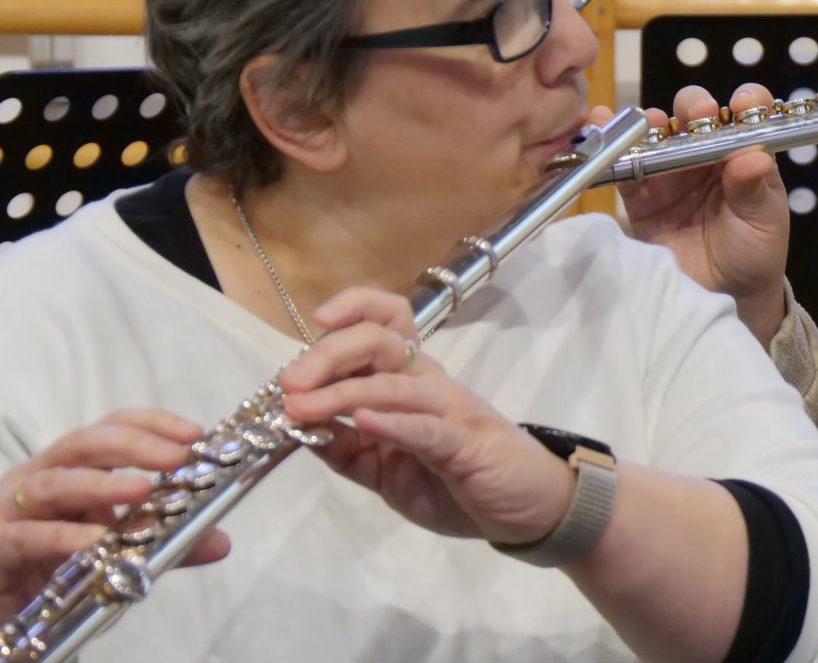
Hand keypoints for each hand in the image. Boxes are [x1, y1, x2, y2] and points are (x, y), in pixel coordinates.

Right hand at [0, 409, 228, 659]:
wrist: (4, 624)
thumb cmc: (60, 572)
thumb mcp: (119, 551)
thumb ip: (166, 544)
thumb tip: (221, 541)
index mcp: (67, 466)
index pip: (109, 427)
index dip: (151, 424)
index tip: (194, 434)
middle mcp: (34, 477)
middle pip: (83, 444)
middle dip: (133, 446)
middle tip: (176, 457)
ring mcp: (8, 511)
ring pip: (53, 484)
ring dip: (101, 485)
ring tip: (142, 490)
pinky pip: (27, 537)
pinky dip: (62, 537)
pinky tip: (94, 543)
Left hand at [278, 289, 575, 547]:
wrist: (528, 509)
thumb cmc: (458, 483)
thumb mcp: (386, 472)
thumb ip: (348, 451)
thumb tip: (298, 430)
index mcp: (411, 382)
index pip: (387, 323)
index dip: (354, 308)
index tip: (316, 319)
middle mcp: (430, 384)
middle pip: (381, 342)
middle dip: (328, 354)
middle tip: (289, 383)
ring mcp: (449, 411)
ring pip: (395, 384)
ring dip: (343, 392)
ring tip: (302, 408)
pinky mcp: (465, 445)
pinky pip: (426, 428)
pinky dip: (392, 423)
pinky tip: (362, 423)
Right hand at [594, 85, 790, 345]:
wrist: (723, 296)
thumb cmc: (753, 251)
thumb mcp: (763, 222)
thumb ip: (754, 190)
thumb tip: (755, 157)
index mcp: (743, 152)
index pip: (748, 115)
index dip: (747, 102)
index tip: (745, 105)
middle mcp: (706, 153)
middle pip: (696, 115)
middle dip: (695, 107)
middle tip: (697, 114)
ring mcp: (671, 170)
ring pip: (658, 134)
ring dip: (650, 122)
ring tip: (646, 121)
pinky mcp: (641, 195)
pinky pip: (625, 166)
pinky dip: (612, 149)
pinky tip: (601, 127)